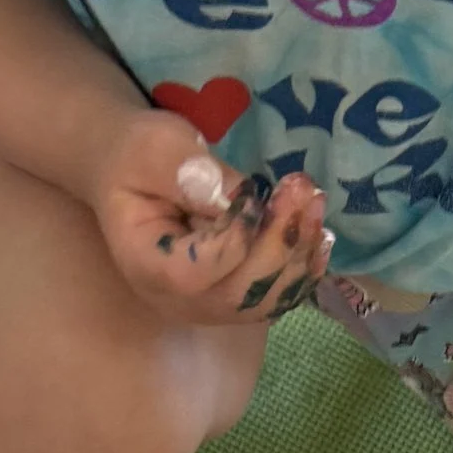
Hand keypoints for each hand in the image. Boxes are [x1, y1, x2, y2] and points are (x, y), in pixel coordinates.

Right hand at [88, 108, 331, 327]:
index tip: (256, 192)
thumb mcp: (154, 148)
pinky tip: (317, 232)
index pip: (197, 273)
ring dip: (298, 254)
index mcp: (147, 264)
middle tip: (301, 188)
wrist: (135, 174)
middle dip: (280, 243)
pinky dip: (303, 269)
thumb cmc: (138, 158)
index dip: (237, 238)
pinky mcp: (232, 296)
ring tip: (312, 201)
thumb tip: (234, 196)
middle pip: (239, 295)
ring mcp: (206, 305)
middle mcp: (176, 299)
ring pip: (264, 301)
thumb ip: (186, 171)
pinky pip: (275, 298)